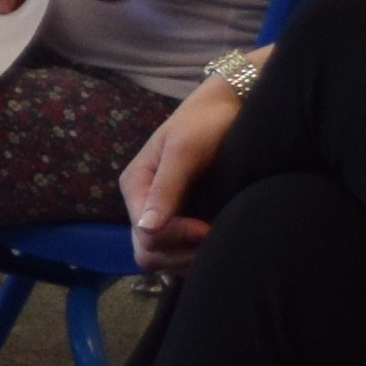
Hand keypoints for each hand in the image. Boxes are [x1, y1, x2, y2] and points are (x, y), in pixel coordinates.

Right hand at [121, 78, 242, 269]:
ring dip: (189, 259)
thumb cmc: (206, 122)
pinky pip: (175, 254)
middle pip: (148, 254)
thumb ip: (166, 187)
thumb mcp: (184, 149)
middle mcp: (142, 205)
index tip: (209, 226)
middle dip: (182, 255)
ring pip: (161, 259)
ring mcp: (159, 214)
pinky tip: (210, 248)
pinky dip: (191, 257)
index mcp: (136, 186)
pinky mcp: (178, 219)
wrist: (229, 106)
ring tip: (218, 242)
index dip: (178, 238)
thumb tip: (148, 228)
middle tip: (216, 239)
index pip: (146, 236)